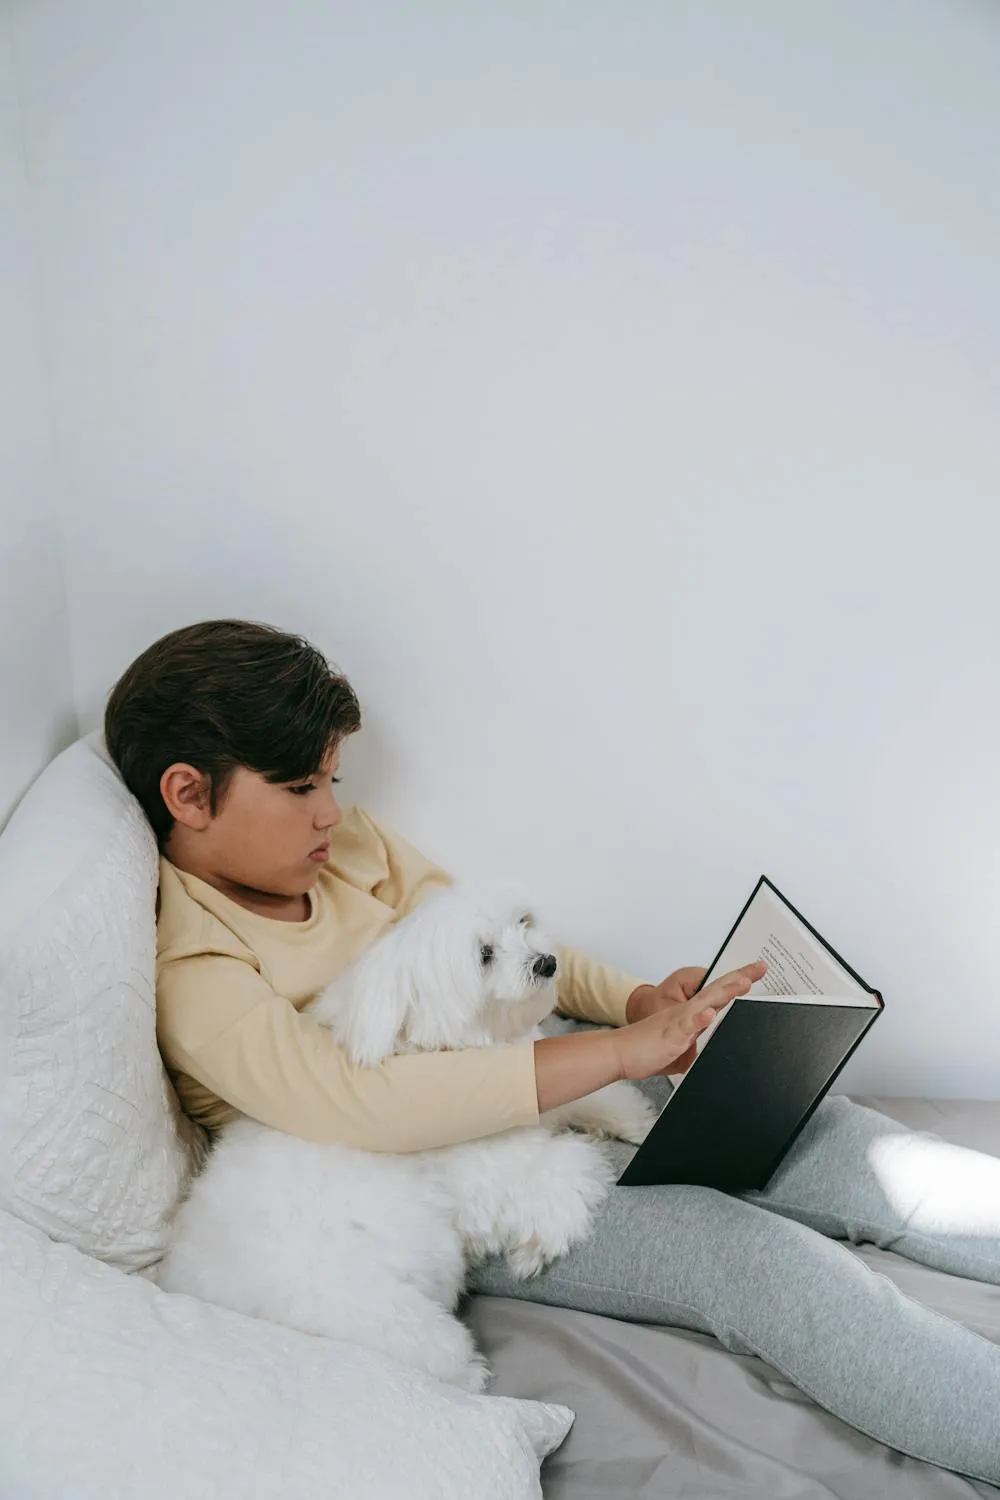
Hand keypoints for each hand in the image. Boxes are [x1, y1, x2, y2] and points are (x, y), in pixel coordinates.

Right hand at [621, 960, 767, 1075]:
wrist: (618, 1052)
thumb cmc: (645, 1049)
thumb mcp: (680, 1049)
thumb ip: (696, 1048)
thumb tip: (707, 1053)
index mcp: (691, 1015)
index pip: (719, 995)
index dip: (737, 983)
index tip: (756, 972)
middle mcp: (687, 1013)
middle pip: (717, 991)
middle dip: (740, 978)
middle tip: (760, 967)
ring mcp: (679, 1021)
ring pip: (705, 1003)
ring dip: (726, 992)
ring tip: (744, 982)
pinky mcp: (670, 1034)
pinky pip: (685, 1025)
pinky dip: (699, 1019)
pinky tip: (710, 1014)